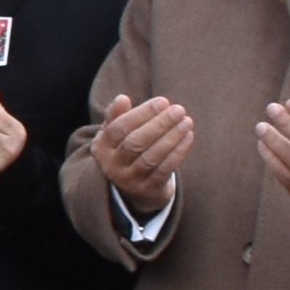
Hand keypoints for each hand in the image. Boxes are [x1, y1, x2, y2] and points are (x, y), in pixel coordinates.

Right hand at [93, 92, 196, 218]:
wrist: (133, 188)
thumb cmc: (125, 150)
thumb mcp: (115, 134)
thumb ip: (116, 115)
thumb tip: (122, 99)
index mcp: (101, 147)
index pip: (119, 128)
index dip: (141, 113)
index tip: (163, 101)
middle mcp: (111, 166)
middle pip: (136, 143)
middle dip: (160, 124)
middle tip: (179, 109)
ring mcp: (129, 181)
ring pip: (151, 157)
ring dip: (172, 137)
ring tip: (187, 121)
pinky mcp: (148, 190)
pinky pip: (165, 169)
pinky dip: (178, 152)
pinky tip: (188, 136)